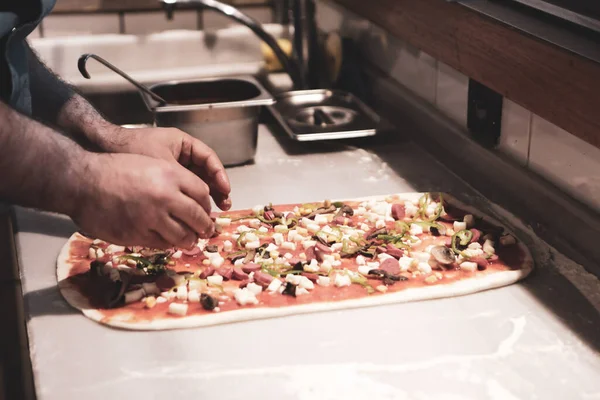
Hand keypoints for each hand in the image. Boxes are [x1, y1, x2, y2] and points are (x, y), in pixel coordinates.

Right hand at [71, 153, 215, 248]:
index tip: (206, 209)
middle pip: (199, 217)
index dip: (206, 204)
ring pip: (184, 236)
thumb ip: (174, 181)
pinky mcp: (138, 235)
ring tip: (190, 239)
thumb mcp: (150, 164)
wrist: (83, 182)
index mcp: (171, 175)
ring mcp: (152, 218)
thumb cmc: (115, 169)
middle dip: (205, 226)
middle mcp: (165, 197)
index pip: (203, 194)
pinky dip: (169, 244)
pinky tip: (169, 240)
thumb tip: (194, 201)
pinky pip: (163, 245)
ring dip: (190, 239)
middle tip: (206, 230)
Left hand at [103, 126, 231, 210]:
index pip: (209, 159)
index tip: (226, 190)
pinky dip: (187, 200)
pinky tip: (189, 213)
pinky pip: (181, 189)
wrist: (102, 147)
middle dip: (215, 190)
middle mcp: (179, 153)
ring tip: (210, 214)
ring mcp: (170, 165)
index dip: (220, 176)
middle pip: (205, 173)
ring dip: (203, 198)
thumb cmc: (132, 149)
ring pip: (194, 182)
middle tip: (223, 205)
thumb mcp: (162, 166)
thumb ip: (182, 182)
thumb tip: (198, 203)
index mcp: (183, 143)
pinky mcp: (161, 178)